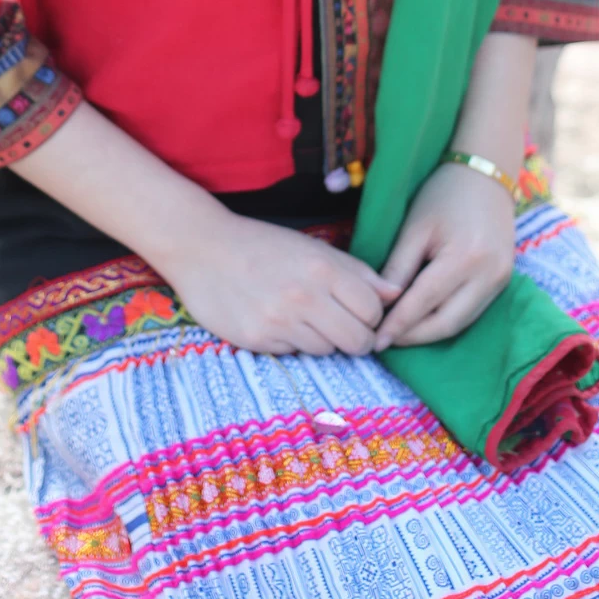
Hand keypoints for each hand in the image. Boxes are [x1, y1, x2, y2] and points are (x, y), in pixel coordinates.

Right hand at [166, 211, 404, 356]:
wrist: (202, 247)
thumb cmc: (263, 245)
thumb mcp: (313, 248)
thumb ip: (357, 272)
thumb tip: (396, 293)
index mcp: (323, 268)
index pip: (373, 311)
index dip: (371, 315)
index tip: (358, 311)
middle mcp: (305, 297)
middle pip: (357, 341)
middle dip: (355, 337)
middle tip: (339, 325)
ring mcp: (280, 321)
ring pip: (327, 351)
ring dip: (322, 340)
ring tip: (301, 317)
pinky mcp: (257, 340)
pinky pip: (293, 353)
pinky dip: (291, 342)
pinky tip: (275, 320)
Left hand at [371, 161, 515, 350]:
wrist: (486, 174)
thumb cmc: (444, 194)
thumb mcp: (415, 227)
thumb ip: (398, 267)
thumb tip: (381, 305)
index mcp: (465, 258)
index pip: (424, 303)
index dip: (398, 325)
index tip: (375, 340)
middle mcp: (489, 275)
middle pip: (447, 323)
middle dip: (414, 337)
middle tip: (385, 341)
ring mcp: (501, 280)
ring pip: (461, 323)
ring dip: (429, 332)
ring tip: (400, 334)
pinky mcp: (504, 281)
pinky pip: (472, 311)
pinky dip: (447, 320)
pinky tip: (424, 319)